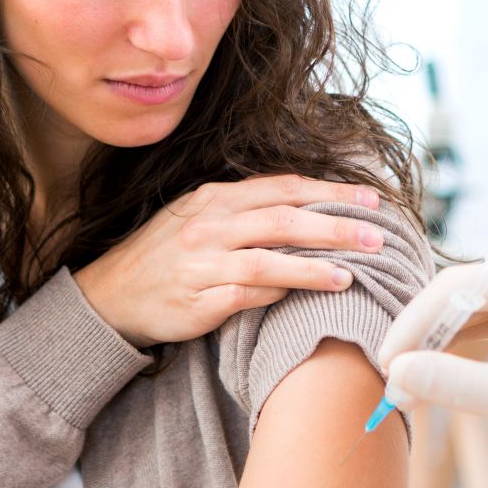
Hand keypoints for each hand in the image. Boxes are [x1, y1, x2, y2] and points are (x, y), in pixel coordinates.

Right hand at [73, 175, 384, 346]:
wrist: (110, 295)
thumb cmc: (168, 255)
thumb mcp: (202, 217)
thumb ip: (250, 211)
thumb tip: (311, 209)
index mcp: (217, 198)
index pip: (284, 188)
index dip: (330, 192)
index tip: (371, 200)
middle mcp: (210, 225)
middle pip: (284, 220)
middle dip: (335, 226)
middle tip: (377, 236)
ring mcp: (202, 262)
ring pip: (267, 258)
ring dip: (313, 266)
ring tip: (350, 274)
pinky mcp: (196, 300)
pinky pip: (244, 296)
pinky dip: (277, 294)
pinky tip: (305, 298)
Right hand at [380, 255, 487, 462]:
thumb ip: (458, 386)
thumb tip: (397, 375)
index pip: (458, 288)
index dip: (415, 324)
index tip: (388, 365)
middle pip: (452, 296)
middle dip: (419, 339)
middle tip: (390, 382)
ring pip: (456, 313)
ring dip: (429, 349)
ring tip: (403, 389)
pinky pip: (471, 327)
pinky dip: (448, 354)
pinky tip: (426, 381)